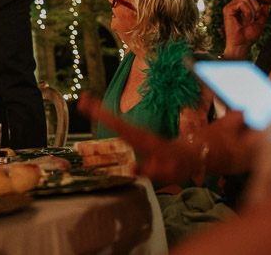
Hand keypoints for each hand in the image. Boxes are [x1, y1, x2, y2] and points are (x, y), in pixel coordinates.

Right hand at [77, 93, 198, 185]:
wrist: (189, 156)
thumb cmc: (176, 165)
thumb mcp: (165, 172)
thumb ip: (149, 170)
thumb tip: (130, 169)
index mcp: (142, 140)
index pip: (120, 127)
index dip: (105, 118)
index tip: (91, 108)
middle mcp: (138, 133)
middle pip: (114, 119)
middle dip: (98, 109)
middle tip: (82, 99)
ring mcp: (137, 132)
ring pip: (116, 119)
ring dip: (100, 110)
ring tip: (85, 103)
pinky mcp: (136, 134)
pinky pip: (119, 124)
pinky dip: (107, 117)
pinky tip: (98, 114)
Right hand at [222, 0, 268, 59]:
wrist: (243, 44)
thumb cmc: (249, 35)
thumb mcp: (260, 21)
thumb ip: (263, 11)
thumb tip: (266, 2)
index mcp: (240, 6)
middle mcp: (234, 5)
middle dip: (256, 4)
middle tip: (256, 16)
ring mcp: (230, 7)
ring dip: (252, 10)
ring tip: (251, 20)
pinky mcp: (228, 10)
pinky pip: (241, 4)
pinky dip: (247, 12)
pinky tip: (246, 19)